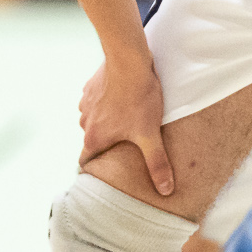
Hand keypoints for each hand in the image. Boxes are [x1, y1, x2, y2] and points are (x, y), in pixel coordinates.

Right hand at [79, 52, 174, 196]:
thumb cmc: (139, 97)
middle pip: (92, 141)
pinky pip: (96, 102)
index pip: (85, 162)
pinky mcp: (91, 87)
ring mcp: (86, 103)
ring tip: (126, 120)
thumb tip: (166, 191)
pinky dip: (106, 103)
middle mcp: (85, 122)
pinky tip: (123, 99)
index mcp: (95, 138)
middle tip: (124, 144)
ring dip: (106, 122)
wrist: (129, 59)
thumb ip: (157, 163)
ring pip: (93, 121)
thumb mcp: (150, 134)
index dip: (93, 169)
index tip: (102, 172)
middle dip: (105, 144)